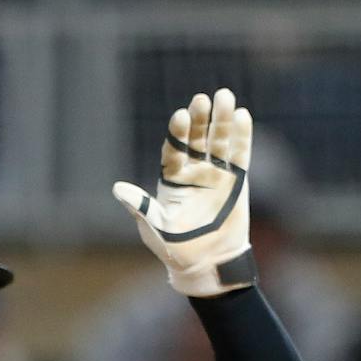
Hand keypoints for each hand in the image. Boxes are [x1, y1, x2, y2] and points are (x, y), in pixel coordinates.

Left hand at [111, 87, 255, 297]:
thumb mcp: (154, 229)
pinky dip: (242, 136)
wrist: (208, 264)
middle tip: (202, 99)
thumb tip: (118, 189)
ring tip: (225, 96)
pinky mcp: (236, 180)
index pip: (173, 148)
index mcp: (171, 179)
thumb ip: (140, 207)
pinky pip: (239, 154)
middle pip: (196, 139)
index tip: (180, 116)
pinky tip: (242, 115)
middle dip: (199, 119)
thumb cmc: (176, 250)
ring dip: (222, 120)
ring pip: (219, 141)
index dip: (177, 132)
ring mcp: (216, 174)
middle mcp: (193, 171)